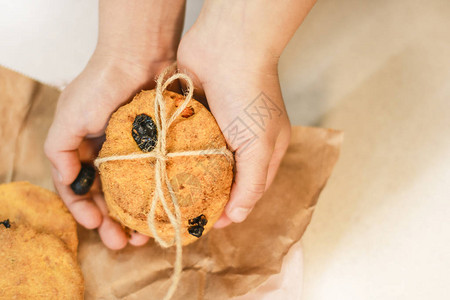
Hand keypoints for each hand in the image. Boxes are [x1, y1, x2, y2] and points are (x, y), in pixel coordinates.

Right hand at [45, 0, 185, 248]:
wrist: (139, 59)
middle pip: (108, 196)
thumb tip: (67, 183)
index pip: (79, 189)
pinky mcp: (157, 147)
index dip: (84, 210)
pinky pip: (154, 178)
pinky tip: (161, 210)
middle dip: (112, 222)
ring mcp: (134, 151)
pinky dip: (154, 195)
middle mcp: (108, 152)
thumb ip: (59, 151)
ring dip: (134, 215)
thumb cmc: (100, 86)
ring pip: (132, 192)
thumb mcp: (68, 118)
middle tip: (123, 243)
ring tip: (143, 236)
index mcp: (83, 148)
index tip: (96, 225)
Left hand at [176, 19, 291, 227]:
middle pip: (220, 177)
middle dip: (204, 194)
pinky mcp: (191, 115)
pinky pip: (180, 140)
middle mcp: (238, 140)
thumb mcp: (260, 145)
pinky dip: (171, 153)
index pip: (247, 189)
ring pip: (197, 160)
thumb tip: (238, 218)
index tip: (208, 224)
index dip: (230, 208)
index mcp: (262, 150)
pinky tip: (156, 169)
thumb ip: (251, 183)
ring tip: (164, 196)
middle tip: (183, 213)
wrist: (225, 45)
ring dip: (184, 175)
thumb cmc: (250, 93)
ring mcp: (213, 127)